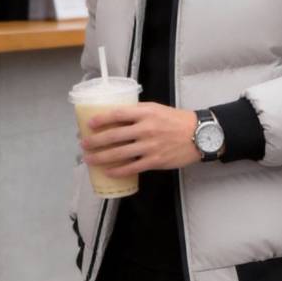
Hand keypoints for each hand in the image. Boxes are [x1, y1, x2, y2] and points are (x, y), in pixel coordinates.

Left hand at [81, 102, 199, 175]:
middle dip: (95, 141)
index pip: (117, 114)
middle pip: (113, 136)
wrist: (198, 135)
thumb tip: (116, 117)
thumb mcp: (157, 109)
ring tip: (89, 159)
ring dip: (100, 157)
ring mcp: (149, 146)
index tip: (89, 124)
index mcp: (145, 112)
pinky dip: (117, 170)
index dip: (101, 119)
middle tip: (83, 144)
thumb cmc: (176, 120)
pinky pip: (131, 167)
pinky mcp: (155, 161)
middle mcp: (145, 128)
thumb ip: (138, 113)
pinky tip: (107, 171)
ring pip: (119, 153)